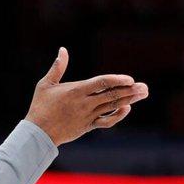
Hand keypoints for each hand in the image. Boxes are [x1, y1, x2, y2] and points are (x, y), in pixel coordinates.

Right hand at [24, 47, 148, 145]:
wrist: (38, 132)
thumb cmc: (40, 106)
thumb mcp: (45, 84)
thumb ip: (57, 68)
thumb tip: (62, 50)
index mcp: (76, 90)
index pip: (101, 83)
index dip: (117, 80)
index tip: (130, 79)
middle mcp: (84, 103)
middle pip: (111, 95)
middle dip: (129, 90)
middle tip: (144, 87)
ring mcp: (87, 115)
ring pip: (112, 106)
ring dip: (129, 100)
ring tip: (142, 93)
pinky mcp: (88, 126)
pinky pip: (107, 121)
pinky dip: (118, 116)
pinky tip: (126, 108)